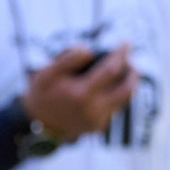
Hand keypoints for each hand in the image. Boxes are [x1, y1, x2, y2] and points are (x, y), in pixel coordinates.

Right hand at [22, 45, 138, 142]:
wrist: (36, 126)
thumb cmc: (42, 95)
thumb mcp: (47, 72)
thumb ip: (68, 58)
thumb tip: (90, 50)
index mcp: (82, 94)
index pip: (111, 70)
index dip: (121, 54)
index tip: (126, 42)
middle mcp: (94, 110)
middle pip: (126, 90)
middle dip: (133, 73)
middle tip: (131, 60)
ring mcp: (98, 121)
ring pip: (123, 100)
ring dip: (128, 83)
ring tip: (125, 70)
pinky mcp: (98, 127)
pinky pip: (114, 107)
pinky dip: (116, 94)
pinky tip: (110, 84)